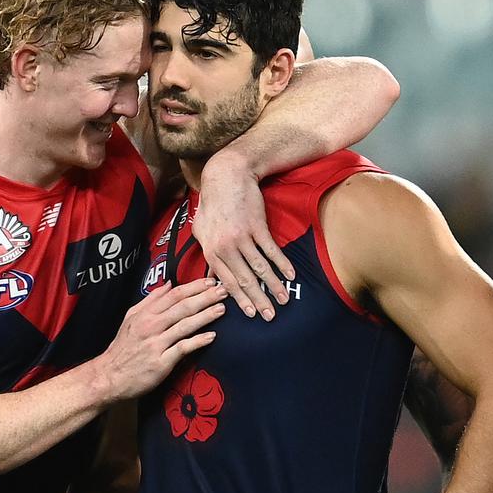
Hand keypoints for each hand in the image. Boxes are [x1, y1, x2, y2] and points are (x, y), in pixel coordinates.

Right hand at [94, 278, 225, 399]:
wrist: (109, 377)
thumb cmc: (123, 349)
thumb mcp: (131, 318)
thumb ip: (150, 301)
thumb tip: (169, 284)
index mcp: (145, 314)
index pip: (173, 295)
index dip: (193, 287)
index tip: (210, 281)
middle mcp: (151, 326)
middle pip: (182, 307)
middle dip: (205, 297)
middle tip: (223, 290)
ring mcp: (156, 344)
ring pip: (184, 325)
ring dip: (205, 316)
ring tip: (222, 309)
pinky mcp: (161, 362)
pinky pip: (182, 348)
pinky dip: (197, 341)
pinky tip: (211, 337)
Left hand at [195, 154, 294, 321]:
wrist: (227, 176)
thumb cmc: (213, 204)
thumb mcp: (201, 230)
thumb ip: (208, 254)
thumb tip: (212, 277)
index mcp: (211, 250)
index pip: (227, 282)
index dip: (240, 299)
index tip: (251, 313)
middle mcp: (226, 247)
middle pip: (244, 279)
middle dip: (258, 300)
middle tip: (270, 316)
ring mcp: (242, 237)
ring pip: (260, 268)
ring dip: (273, 286)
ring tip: (284, 300)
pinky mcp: (257, 226)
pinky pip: (271, 250)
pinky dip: (282, 264)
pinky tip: (290, 275)